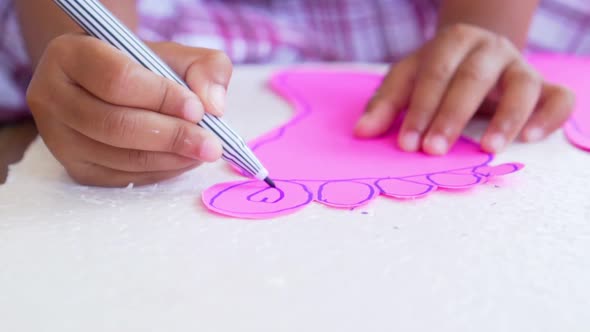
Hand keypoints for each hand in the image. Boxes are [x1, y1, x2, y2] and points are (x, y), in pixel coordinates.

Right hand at [27, 33, 232, 185]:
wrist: (110, 86)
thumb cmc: (142, 68)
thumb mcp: (175, 55)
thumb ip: (204, 67)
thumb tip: (213, 105)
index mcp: (70, 55)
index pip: (118, 80)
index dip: (162, 97)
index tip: (198, 109)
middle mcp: (53, 96)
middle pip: (115, 125)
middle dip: (172, 136)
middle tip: (211, 144)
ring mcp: (58, 138)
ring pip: (119, 156)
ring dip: (170, 158)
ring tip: (202, 151)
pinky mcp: (75, 168)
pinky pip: (121, 177)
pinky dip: (160, 172)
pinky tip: (183, 160)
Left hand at [355, 23, 574, 154]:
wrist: (477, 52)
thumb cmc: (438, 71)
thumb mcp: (408, 80)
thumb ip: (386, 104)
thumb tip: (362, 132)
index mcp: (453, 43)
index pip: (435, 75)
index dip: (419, 110)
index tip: (407, 144)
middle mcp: (490, 49)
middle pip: (472, 79)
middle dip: (452, 116)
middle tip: (434, 150)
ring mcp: (520, 66)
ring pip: (522, 86)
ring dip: (506, 118)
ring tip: (487, 149)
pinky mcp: (544, 86)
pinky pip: (558, 98)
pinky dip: (549, 117)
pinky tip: (530, 139)